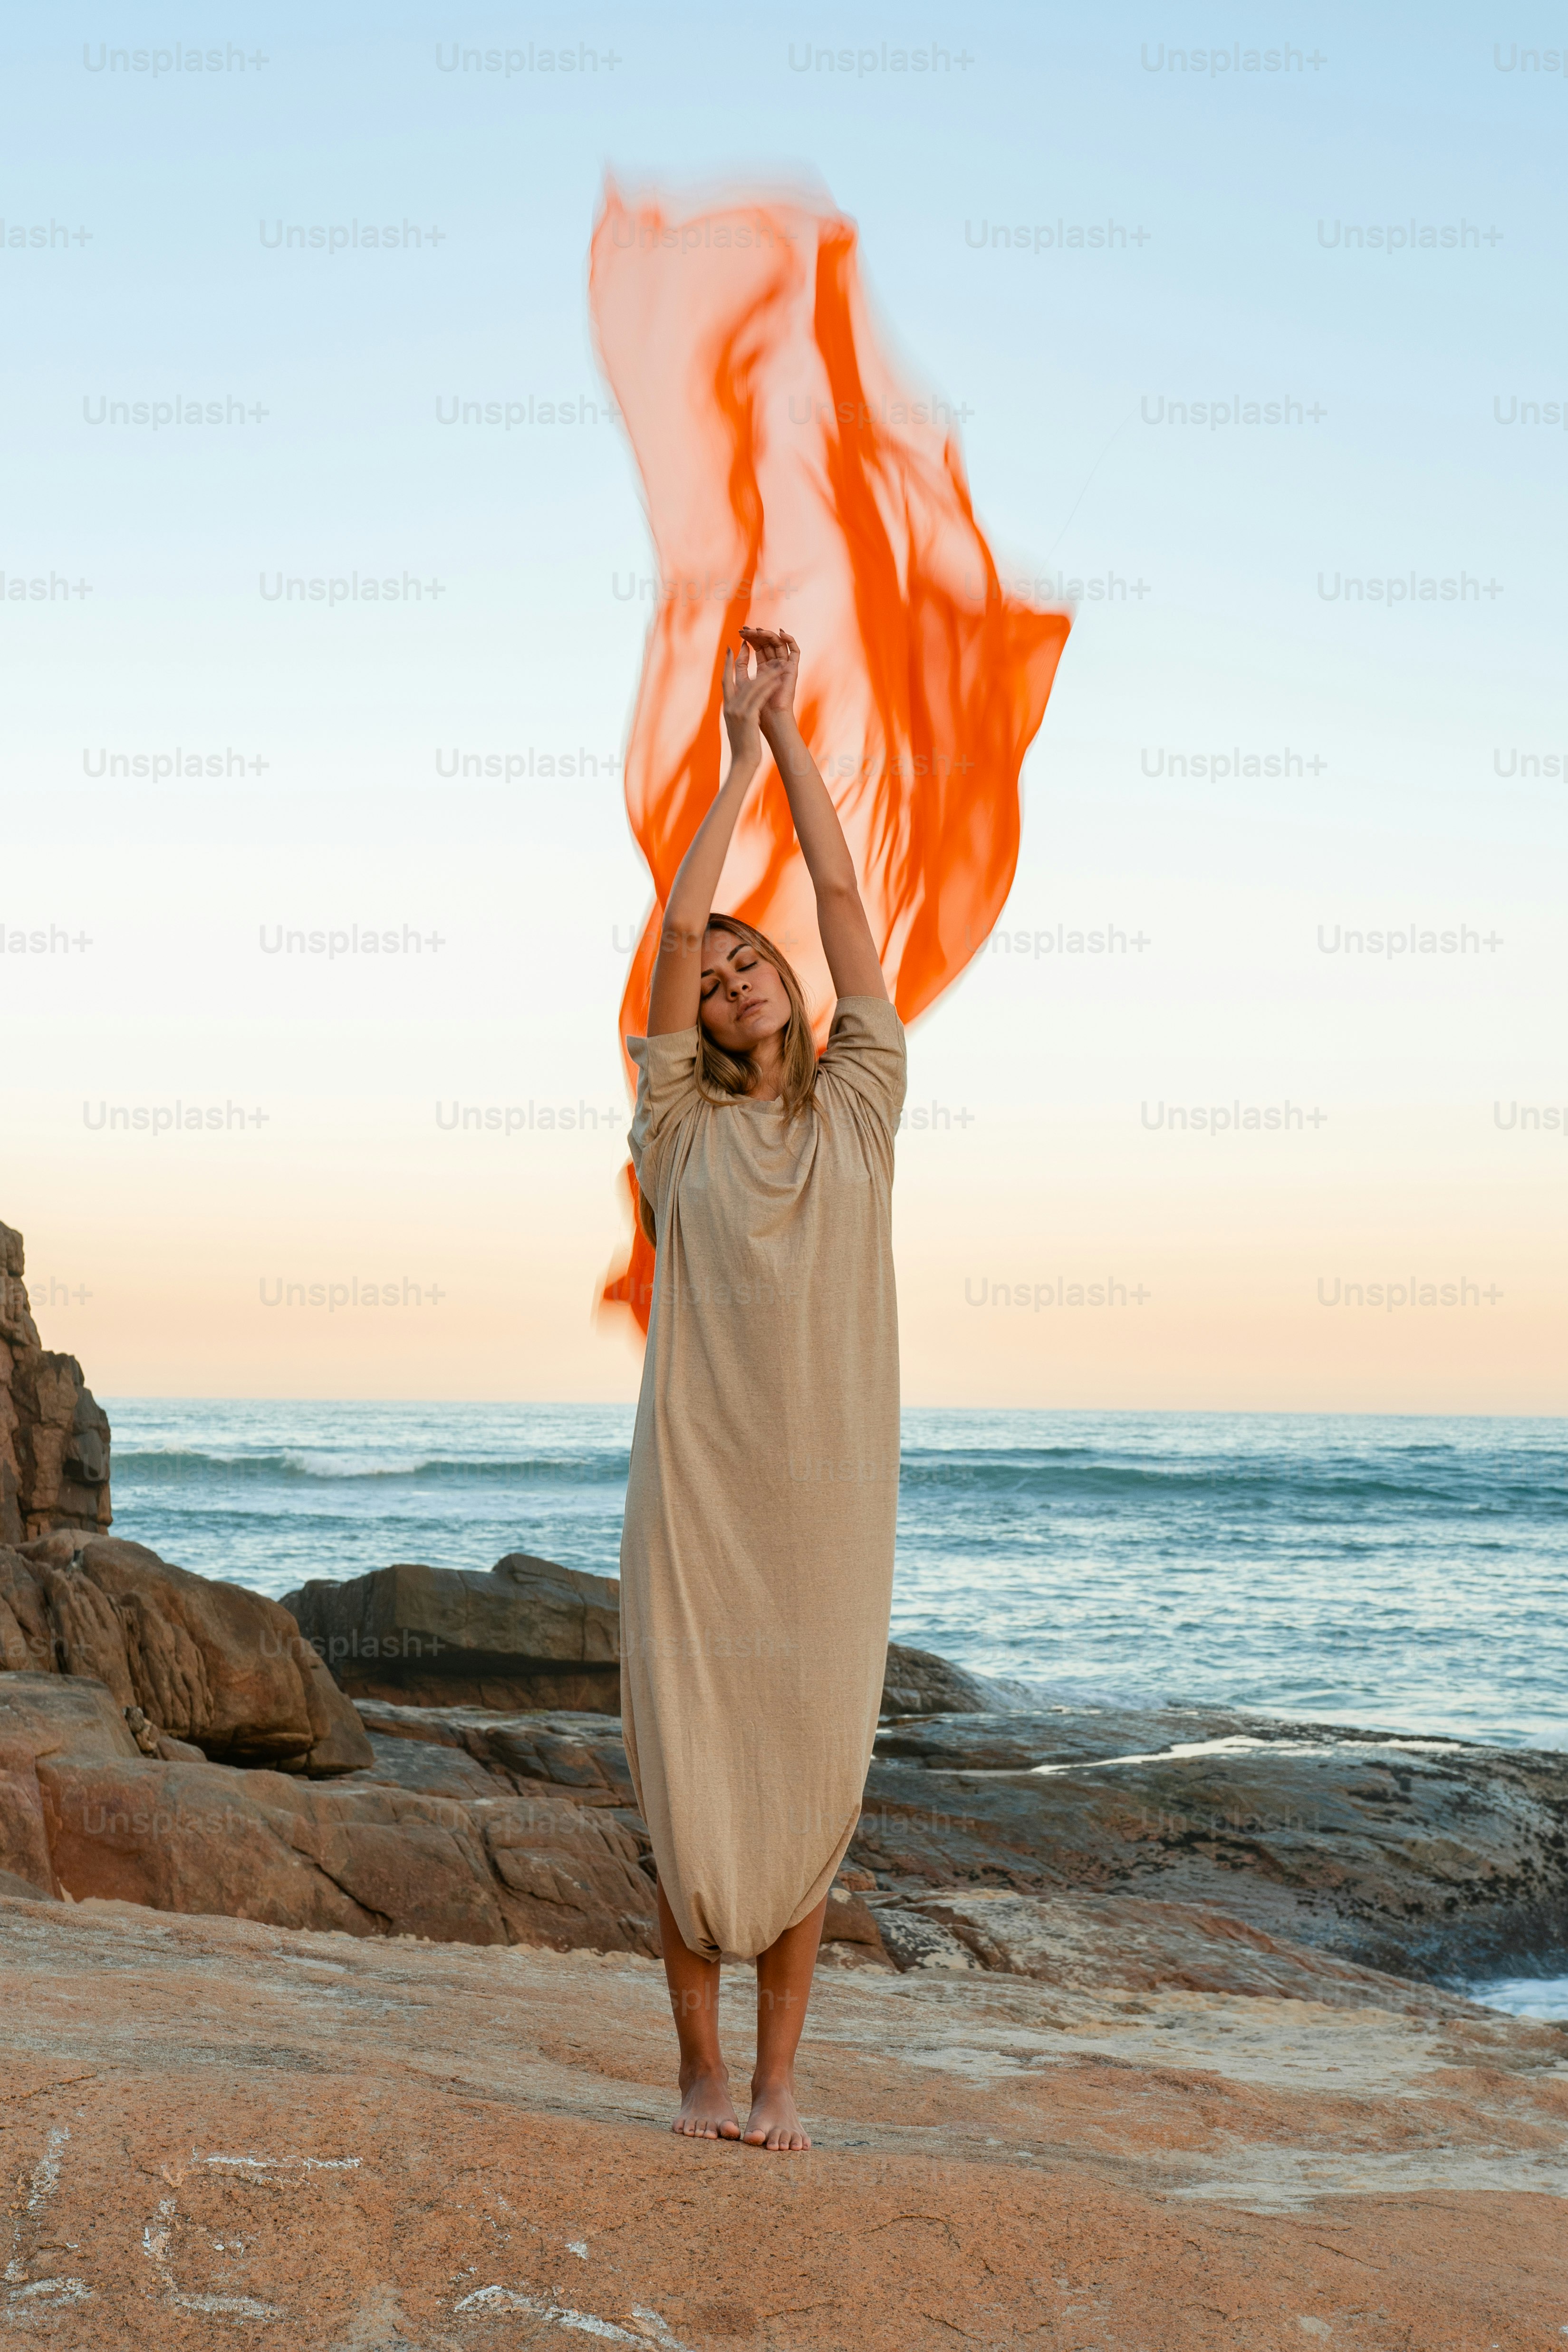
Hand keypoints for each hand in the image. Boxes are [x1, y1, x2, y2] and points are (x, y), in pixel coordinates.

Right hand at [721, 643, 781, 770]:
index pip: (725, 679)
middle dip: (741, 657)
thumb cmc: (743, 745)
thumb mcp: (738, 724)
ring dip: (764, 671)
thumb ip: (738, 710)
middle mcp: (730, 705)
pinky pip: (759, 697)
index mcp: (727, 706)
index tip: (731, 647)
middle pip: (735, 676)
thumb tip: (740, 701)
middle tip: (748, 642)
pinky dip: (769, 686)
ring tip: (773, 659)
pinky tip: (777, 679)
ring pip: (751, 684)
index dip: (727, 662)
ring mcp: (737, 711)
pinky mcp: (748, 717)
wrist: (742, 762)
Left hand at [739, 626, 798, 720]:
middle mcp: (774, 667)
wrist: (770, 720)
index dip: (750, 638)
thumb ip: (741, 665)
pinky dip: (790, 640)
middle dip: (756, 634)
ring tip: (758, 630)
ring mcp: (784, 668)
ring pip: (779, 644)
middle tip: (745, 629)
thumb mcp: (742, 682)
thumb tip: (739, 645)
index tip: (739, 632)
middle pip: (767, 644)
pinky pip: (795, 651)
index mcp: (763, 669)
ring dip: (769, 634)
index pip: (758, 647)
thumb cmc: (755, 706)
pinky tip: (781, 632)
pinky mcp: (793, 670)